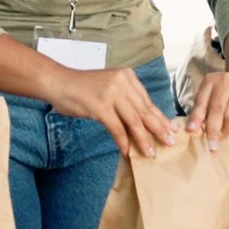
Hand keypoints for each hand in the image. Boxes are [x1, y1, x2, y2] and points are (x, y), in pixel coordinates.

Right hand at [43, 65, 180, 157]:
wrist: (59, 82)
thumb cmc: (82, 86)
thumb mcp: (108, 86)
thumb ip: (124, 98)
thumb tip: (141, 120)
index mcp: (127, 76)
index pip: (147, 100)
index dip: (159, 116)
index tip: (170, 128)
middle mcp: (122, 83)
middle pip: (144, 110)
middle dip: (158, 128)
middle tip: (169, 142)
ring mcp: (111, 94)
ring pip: (134, 121)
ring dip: (143, 139)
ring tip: (150, 152)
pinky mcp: (100, 107)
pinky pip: (117, 129)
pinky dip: (123, 142)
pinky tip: (127, 152)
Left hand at [181, 69, 228, 150]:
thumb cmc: (227, 95)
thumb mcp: (212, 97)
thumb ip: (203, 111)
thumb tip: (194, 130)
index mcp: (210, 81)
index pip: (201, 102)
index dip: (196, 117)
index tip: (191, 130)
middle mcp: (225, 81)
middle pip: (217, 109)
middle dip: (213, 130)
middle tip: (211, 146)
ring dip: (226, 131)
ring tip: (223, 139)